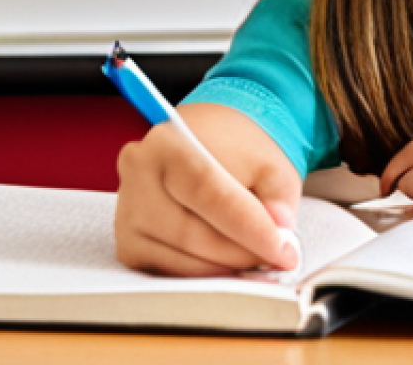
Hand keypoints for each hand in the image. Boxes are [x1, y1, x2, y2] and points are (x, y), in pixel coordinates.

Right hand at [115, 103, 301, 276]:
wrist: (207, 140)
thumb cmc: (238, 150)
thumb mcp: (270, 162)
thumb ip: (278, 195)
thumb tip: (279, 232)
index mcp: (170, 142)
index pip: (209, 193)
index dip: (250, 227)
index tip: (285, 250)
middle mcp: (138, 176)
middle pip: (191, 231)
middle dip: (241, 254)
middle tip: (280, 259)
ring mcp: (127, 213)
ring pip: (179, 258)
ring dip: (225, 268)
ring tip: (260, 262)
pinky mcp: (129, 244)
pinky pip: (168, 270)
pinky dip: (204, 273)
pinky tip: (232, 266)